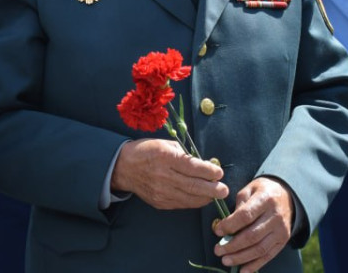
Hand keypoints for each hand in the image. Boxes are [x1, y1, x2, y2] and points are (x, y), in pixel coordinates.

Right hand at [110, 139, 227, 209]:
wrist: (124, 167)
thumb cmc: (147, 151)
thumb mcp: (165, 144)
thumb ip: (184, 154)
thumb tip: (204, 164)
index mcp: (165, 157)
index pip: (191, 167)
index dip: (208, 171)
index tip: (219, 173)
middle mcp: (163, 175)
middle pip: (192, 185)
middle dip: (211, 189)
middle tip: (224, 190)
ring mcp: (160, 191)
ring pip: (188, 198)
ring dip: (205, 198)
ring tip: (216, 195)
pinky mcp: (159, 202)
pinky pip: (180, 204)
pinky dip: (193, 202)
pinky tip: (201, 198)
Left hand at [213, 177, 293, 272]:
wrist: (287, 195)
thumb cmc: (263, 191)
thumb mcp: (250, 189)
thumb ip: (239, 205)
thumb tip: (226, 226)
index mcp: (265, 199)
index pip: (245, 216)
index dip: (230, 225)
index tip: (217, 231)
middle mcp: (275, 216)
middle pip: (252, 236)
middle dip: (232, 246)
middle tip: (218, 250)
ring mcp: (281, 230)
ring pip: (259, 249)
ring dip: (241, 258)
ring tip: (226, 260)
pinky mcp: (283, 240)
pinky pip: (268, 256)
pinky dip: (254, 265)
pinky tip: (242, 270)